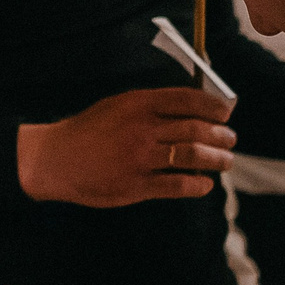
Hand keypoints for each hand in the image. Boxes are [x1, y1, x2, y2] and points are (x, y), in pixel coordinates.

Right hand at [15, 87, 233, 207]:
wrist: (55, 160)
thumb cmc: (89, 131)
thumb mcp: (117, 105)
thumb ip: (150, 106)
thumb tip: (192, 109)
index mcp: (138, 103)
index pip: (188, 100)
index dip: (214, 107)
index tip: (226, 113)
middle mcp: (142, 129)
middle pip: (196, 129)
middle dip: (221, 135)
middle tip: (230, 140)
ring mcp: (140, 158)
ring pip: (193, 156)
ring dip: (217, 160)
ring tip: (225, 162)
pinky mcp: (136, 185)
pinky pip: (177, 185)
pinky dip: (197, 185)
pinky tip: (204, 185)